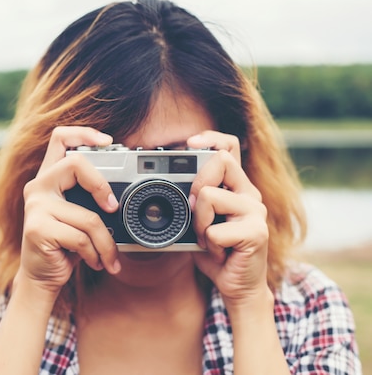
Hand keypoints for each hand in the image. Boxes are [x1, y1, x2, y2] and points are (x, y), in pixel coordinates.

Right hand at [17, 126, 120, 299]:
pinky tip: (94, 262)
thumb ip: (89, 197)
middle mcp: (37, 187)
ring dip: (106, 243)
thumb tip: (120, 196)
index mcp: (48, 177)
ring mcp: (35, 207)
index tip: (108, 141)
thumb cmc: (64, 244)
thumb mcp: (78, 215)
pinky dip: (95, 254)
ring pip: (88, 216)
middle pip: (75, 163)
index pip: (60, 138)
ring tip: (108, 256)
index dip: (84, 133)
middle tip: (113, 207)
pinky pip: (81, 238)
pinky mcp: (37, 229)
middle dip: (102, 185)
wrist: (41, 276)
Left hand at [188, 131, 271, 309]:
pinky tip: (221, 254)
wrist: (237, 287)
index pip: (229, 148)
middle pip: (220, 161)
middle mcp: (250, 194)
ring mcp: (255, 212)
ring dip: (199, 223)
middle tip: (196, 214)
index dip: (211, 139)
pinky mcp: (256, 232)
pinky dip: (208, 245)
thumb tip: (171, 184)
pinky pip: (214, 230)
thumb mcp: (199, 222)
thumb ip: (193, 201)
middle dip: (195, 185)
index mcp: (237, 187)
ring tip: (210, 240)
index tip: (190, 143)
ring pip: (209, 196)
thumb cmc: (217, 253)